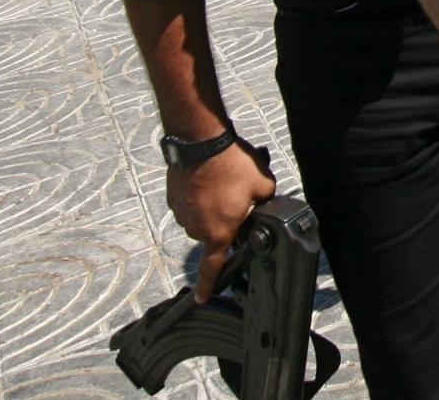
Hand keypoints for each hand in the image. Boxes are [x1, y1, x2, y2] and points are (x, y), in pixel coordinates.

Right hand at [165, 140, 275, 301]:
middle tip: (235, 197)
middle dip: (224, 220)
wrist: (201, 141)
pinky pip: (188, 202)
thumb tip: (264, 204)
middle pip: (213, 233)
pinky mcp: (173, 196)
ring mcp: (181, 212)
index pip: (212, 268)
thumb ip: (265, 203)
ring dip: (210, 206)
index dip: (208, 285)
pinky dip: (198, 194)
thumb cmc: (231, 164)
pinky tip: (209, 177)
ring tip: (222, 182)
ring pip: (200, 216)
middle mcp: (197, 228)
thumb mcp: (263, 186)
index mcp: (218, 233)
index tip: (202, 297)